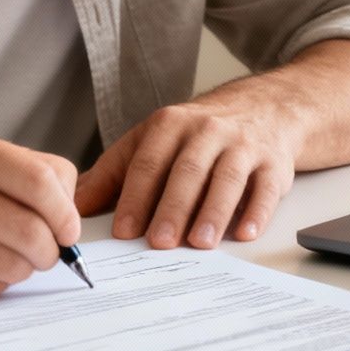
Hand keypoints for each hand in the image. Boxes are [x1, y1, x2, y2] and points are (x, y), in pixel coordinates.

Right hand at [0, 128, 80, 302]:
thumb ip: (14, 171)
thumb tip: (70, 208)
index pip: (40, 181)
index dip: (65, 210)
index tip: (67, 225)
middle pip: (33, 230)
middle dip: (51, 248)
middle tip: (47, 250)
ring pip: (15, 265)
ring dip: (23, 267)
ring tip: (5, 254)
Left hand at [74, 88, 298, 249]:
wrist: (264, 108)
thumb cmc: (198, 133)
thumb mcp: (152, 140)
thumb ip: (114, 173)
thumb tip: (76, 205)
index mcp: (171, 125)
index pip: (149, 162)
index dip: (135, 197)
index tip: (124, 230)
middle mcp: (208, 131)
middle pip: (187, 171)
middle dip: (172, 207)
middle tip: (159, 242)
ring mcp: (244, 145)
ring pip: (227, 178)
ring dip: (213, 211)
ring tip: (199, 242)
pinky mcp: (274, 163)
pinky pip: (266, 187)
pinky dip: (257, 211)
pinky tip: (245, 232)